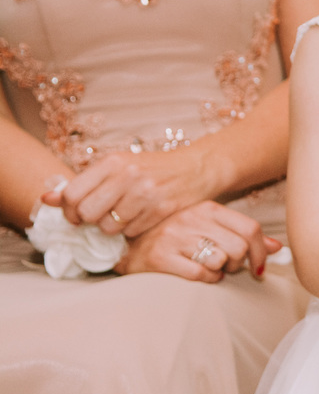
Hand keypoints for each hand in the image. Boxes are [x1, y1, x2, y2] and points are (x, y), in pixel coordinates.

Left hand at [42, 148, 221, 237]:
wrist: (198, 168)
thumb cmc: (153, 169)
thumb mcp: (118, 167)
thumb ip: (82, 183)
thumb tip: (46, 199)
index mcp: (113, 162)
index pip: (72, 194)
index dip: (69, 210)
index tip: (78, 213)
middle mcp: (128, 175)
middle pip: (87, 213)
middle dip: (89, 221)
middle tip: (99, 218)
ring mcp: (147, 193)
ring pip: (108, 227)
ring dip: (112, 228)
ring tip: (123, 217)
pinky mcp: (162, 209)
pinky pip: (131, 232)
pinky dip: (132, 230)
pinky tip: (141, 218)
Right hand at [114, 200, 280, 281]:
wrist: (130, 248)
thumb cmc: (177, 238)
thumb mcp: (210, 228)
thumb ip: (243, 235)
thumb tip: (277, 247)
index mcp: (207, 208)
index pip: (250, 228)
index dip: (261, 251)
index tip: (260, 267)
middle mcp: (191, 218)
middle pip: (239, 247)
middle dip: (239, 263)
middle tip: (229, 267)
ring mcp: (174, 237)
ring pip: (221, 261)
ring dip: (222, 271)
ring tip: (210, 267)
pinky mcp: (161, 257)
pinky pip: (201, 274)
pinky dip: (207, 279)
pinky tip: (200, 275)